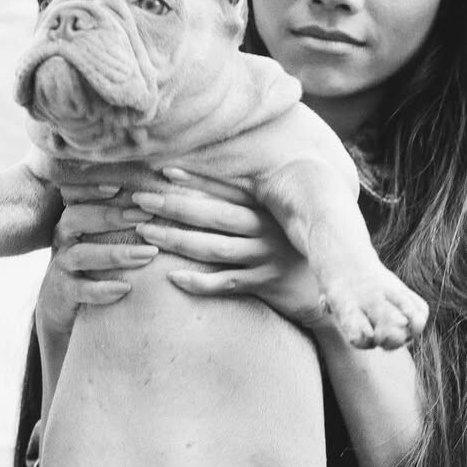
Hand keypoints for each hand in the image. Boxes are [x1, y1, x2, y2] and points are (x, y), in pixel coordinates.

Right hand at [35, 182, 159, 339]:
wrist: (65, 305)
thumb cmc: (95, 262)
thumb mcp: (103, 235)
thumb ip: (124, 216)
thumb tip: (162, 194)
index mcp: (73, 218)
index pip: (74, 195)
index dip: (91, 189)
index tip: (118, 187)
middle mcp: (64, 237)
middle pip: (76, 218)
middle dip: (112, 216)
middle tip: (145, 216)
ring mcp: (62, 265)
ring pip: (82, 254)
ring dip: (116, 253)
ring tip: (149, 254)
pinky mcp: (65, 292)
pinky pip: (81, 289)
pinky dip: (102, 289)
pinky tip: (125, 288)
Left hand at [129, 166, 331, 329]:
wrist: (326, 293)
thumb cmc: (291, 254)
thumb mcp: (278, 224)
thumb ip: (250, 208)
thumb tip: (208, 189)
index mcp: (269, 210)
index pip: (227, 191)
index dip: (196, 181)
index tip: (164, 172)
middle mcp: (268, 230)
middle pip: (215, 216)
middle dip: (176, 206)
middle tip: (141, 200)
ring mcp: (267, 258)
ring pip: (216, 247)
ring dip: (178, 240)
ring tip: (145, 234)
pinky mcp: (266, 285)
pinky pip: (227, 284)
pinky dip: (199, 282)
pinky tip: (173, 278)